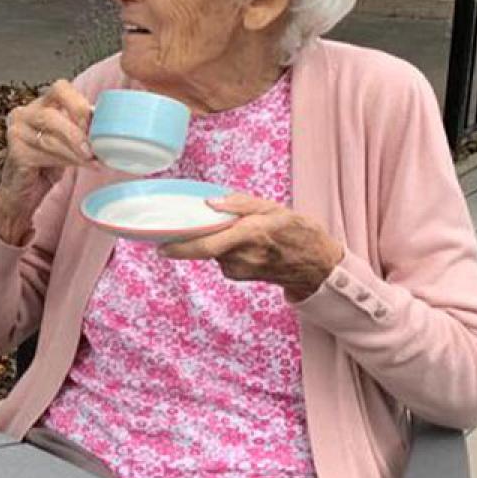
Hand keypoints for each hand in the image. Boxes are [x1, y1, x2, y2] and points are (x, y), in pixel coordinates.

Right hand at [0, 80, 94, 242]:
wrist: (25, 191)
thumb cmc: (47, 164)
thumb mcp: (68, 141)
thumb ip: (81, 129)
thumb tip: (108, 127)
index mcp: (40, 104)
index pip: (60, 88)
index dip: (79, 105)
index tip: (95, 123)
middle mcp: (24, 113)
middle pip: (52, 115)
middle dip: (77, 133)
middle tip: (94, 149)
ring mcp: (16, 133)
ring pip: (50, 138)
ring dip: (75, 152)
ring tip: (93, 161)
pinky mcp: (15, 154)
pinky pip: (43, 155)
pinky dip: (65, 161)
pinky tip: (80, 167)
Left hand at [158, 193, 343, 300]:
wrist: (316, 265)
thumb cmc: (296, 231)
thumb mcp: (273, 208)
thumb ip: (240, 203)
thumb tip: (210, 202)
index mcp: (249, 235)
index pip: (205, 245)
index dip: (179, 247)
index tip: (160, 245)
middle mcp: (241, 256)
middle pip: (203, 247)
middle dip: (194, 235)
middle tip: (190, 224)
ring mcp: (239, 270)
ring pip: (212, 250)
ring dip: (214, 238)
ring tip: (236, 228)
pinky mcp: (238, 275)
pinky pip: (220, 256)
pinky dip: (223, 247)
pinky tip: (240, 241)